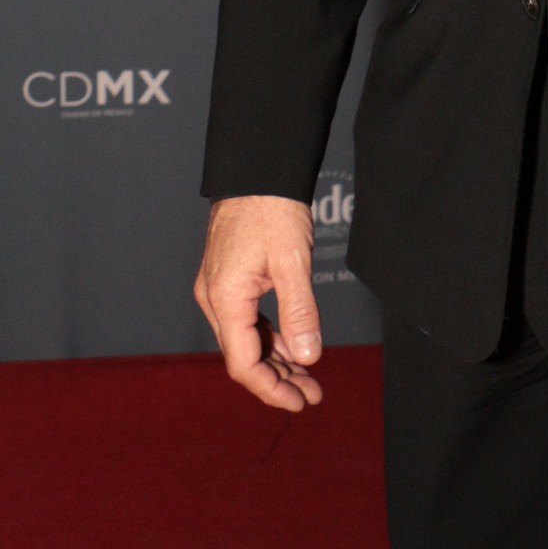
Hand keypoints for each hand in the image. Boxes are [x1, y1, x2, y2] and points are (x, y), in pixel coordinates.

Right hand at [194, 195, 323, 411]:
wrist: (258, 168)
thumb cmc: (272, 208)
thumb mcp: (293, 261)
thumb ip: (299, 312)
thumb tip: (308, 357)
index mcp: (224, 298)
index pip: (243, 363)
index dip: (271, 388)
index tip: (300, 400)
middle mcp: (214, 298)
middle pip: (243, 356)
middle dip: (278, 379)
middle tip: (312, 395)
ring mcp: (218, 288)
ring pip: (245, 339)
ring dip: (275, 359)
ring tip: (308, 376)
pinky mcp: (227, 278)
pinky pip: (246, 319)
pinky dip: (268, 336)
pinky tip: (291, 345)